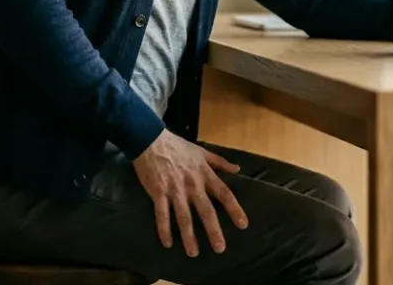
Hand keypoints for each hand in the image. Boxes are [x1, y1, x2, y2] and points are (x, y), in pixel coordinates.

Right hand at [131, 131, 248, 256]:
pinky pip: (161, 214)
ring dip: (189, 236)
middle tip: (220, 248)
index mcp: (204, 174)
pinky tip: (167, 243)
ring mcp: (174, 190)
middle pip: (206, 210)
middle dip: (213, 231)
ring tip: (193, 253)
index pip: (224, 194)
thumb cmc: (177, 146)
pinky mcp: (158, 192)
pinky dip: (164, 229)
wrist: (149, 140)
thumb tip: (238, 170)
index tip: (243, 225)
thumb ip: (220, 162)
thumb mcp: (202, 151)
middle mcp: (192, 185)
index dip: (234, 209)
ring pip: (184, 217)